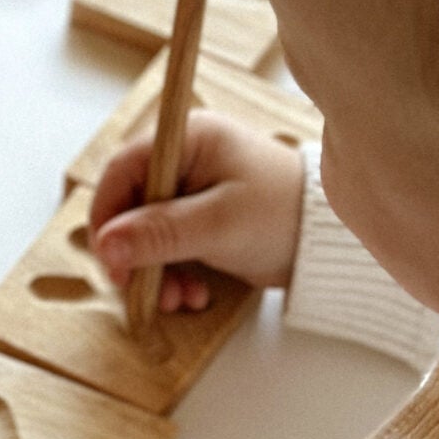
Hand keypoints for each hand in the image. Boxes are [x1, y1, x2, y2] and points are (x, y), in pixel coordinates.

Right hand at [89, 111, 305, 311]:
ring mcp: (192, 189)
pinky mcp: (201, 217)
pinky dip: (173, 273)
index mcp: (188, 140)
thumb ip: (159, 233)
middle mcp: (185, 159)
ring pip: (146, 232)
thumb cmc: (285, 216)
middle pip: (130, 206)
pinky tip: (193, 293)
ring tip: (178, 299)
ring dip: (155, 271)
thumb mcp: (217, 226)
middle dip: (135, 254)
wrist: (331, 243)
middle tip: (144, 291)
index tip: (112, 262)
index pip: (122, 172)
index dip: (108, 217)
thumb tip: (107, 245)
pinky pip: (168, 245)